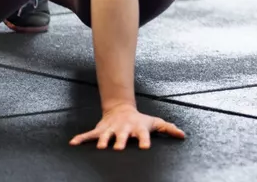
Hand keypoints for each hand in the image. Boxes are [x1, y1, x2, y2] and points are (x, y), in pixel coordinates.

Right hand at [69, 104, 185, 149]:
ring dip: (103, 140)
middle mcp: (124, 129)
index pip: (142, 134)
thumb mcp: (155, 123)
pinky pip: (89, 135)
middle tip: (119, 147)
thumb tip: (183, 135)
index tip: (145, 147)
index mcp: (137, 128)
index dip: (144, 140)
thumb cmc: (140, 120)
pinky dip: (81, 138)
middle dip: (120, 141)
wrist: (122, 109)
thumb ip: (169, 129)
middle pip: (122, 136)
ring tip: (101, 146)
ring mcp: (111, 129)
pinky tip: (73, 143)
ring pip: (105, 135)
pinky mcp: (100, 130)